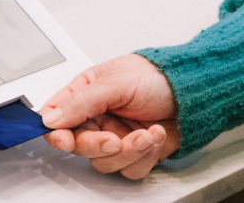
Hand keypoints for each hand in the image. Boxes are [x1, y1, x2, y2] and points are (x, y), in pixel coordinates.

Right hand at [40, 54, 180, 179]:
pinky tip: (155, 136)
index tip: (64, 139)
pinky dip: (145, 156)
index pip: (55, 118)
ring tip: (146, 134)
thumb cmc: (156, 76)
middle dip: (98, 145)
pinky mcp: (135, 153)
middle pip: (78, 145)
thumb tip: (50, 118)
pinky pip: (129, 169)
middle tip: (114, 140)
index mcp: (83, 95)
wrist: (194, 92)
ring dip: (128, 151)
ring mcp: (115, 137)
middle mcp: (96, 119)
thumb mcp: (115, 82)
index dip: (55, 132)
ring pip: (104, 161)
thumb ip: (80, 101)